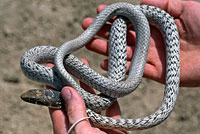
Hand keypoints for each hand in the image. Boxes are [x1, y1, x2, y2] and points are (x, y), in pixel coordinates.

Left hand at [47, 60, 127, 133]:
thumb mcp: (80, 133)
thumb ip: (74, 113)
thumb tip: (67, 91)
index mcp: (67, 128)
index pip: (57, 103)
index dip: (55, 86)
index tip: (53, 70)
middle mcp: (81, 123)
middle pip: (75, 98)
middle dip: (73, 80)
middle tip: (72, 63)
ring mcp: (97, 124)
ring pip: (93, 100)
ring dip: (91, 85)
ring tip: (88, 68)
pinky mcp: (113, 125)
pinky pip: (111, 108)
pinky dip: (110, 97)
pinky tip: (108, 85)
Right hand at [81, 0, 199, 86]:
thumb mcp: (184, 6)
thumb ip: (162, 3)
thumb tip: (141, 1)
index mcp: (155, 25)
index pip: (129, 20)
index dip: (114, 16)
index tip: (99, 12)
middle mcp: (150, 40)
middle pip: (122, 37)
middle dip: (103, 32)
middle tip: (86, 29)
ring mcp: (151, 56)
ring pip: (124, 53)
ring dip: (106, 49)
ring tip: (89, 44)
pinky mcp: (156, 72)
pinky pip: (135, 70)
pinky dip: (120, 67)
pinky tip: (106, 63)